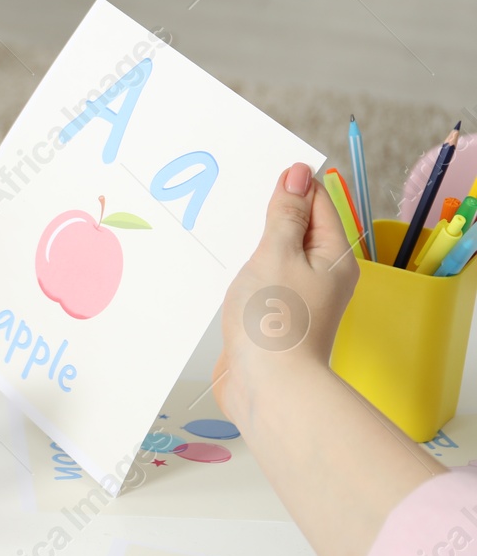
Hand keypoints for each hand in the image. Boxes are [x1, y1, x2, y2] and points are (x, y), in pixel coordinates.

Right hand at [213, 162, 358, 422]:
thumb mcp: (277, 254)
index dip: (290, 183)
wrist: (268, 387)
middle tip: (233, 194)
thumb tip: (298, 174)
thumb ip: (286, 215)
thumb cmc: (274, 321)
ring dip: (252, 241)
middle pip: (298, 227)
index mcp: (333, 256)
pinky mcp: (274, 315)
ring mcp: (298, 297)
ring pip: (277, 253)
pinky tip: (221, 264)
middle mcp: (323, 275)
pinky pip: (262, 279)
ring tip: (223, 227)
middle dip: (269, 211)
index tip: (256, 168)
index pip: (318, 201)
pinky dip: (245, 268)